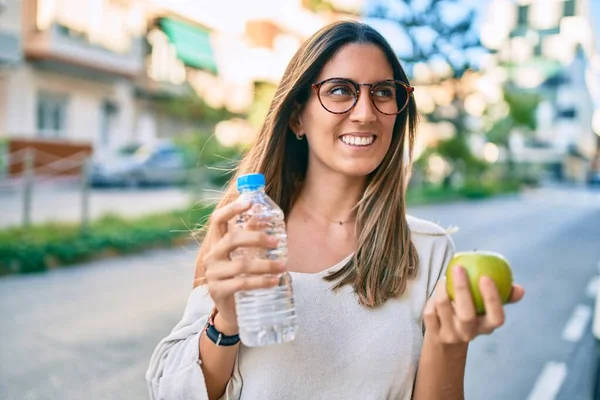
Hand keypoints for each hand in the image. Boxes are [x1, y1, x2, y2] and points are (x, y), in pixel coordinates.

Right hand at [200, 199, 284, 332]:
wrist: (231, 311)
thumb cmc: (240, 277)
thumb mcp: (244, 256)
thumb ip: (250, 238)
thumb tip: (264, 216)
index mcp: (216, 243)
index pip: (217, 220)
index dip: (232, 209)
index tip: (249, 202)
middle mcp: (211, 256)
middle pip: (232, 239)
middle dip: (257, 238)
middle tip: (277, 242)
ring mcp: (213, 274)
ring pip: (241, 264)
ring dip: (266, 265)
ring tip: (283, 267)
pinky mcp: (218, 291)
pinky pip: (242, 284)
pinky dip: (261, 282)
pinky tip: (274, 281)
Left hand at [423, 266, 524, 344]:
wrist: (446, 341)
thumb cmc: (472, 314)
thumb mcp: (487, 309)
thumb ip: (504, 297)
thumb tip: (520, 289)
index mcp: (487, 327)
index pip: (496, 317)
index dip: (492, 299)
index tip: (486, 277)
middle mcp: (469, 334)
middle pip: (466, 314)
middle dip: (462, 289)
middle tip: (458, 267)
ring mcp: (450, 335)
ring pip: (443, 306)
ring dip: (442, 287)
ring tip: (446, 276)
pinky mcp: (433, 332)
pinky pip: (430, 310)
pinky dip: (432, 296)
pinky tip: (437, 290)